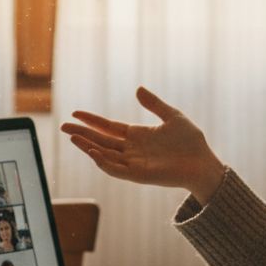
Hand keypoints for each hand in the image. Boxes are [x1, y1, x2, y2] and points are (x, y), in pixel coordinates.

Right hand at [60, 87, 227, 202]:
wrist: (203, 162)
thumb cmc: (191, 141)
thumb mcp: (172, 116)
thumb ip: (154, 104)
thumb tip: (138, 89)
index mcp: (137, 135)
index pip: (108, 126)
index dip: (92, 120)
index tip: (76, 112)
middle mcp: (132, 149)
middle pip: (100, 140)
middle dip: (82, 133)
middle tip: (63, 126)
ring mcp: (134, 163)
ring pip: (104, 154)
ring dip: (88, 147)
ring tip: (72, 137)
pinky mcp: (139, 175)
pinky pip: (117, 169)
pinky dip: (104, 162)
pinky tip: (93, 153)